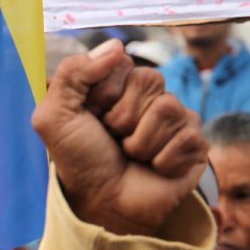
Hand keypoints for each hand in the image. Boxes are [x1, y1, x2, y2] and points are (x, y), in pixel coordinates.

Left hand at [32, 39, 207, 236]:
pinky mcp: (195, 143)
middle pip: (149, 79)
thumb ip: (72, 74)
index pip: (121, 61)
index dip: (104, 90)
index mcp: (114, 85)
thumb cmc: (79, 161)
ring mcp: (175, 118)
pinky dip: (162, 159)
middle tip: (112, 137)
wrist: (102, 204)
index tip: (92, 115)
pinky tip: (153, 168)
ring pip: (168, 108)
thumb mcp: (54, 117)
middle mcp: (147, 97)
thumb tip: (114, 45)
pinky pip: (186, 136)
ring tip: (130, 155)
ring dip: (139, 141)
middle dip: (122, 117)